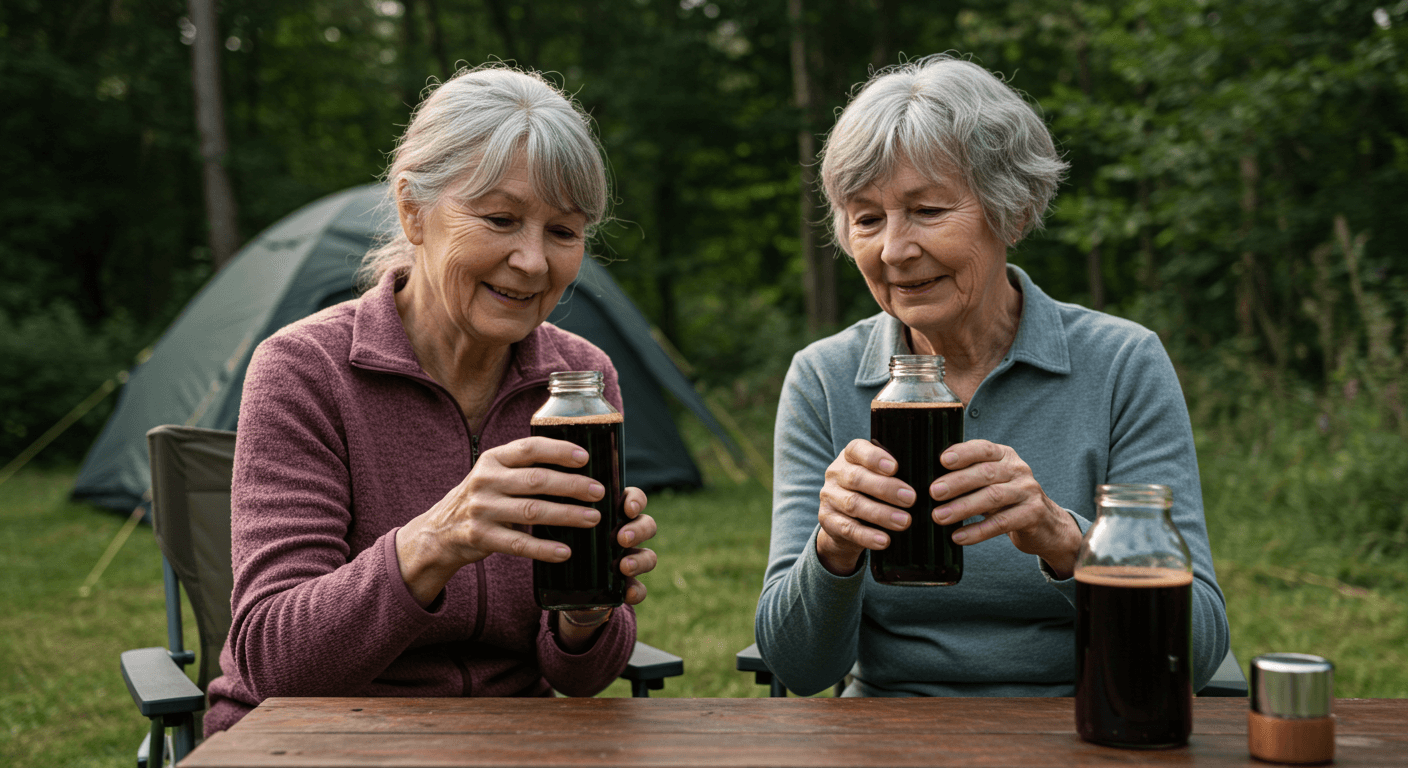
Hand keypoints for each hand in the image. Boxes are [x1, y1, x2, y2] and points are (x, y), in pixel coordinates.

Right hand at [395, 436, 610, 606]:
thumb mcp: (494, 474)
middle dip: (572, 485)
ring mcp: (482, 510)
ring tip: (593, 518)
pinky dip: (544, 549)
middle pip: (536, 480)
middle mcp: (485, 481)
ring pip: (532, 511)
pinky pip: (518, 544)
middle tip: (598, 491)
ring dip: (567, 514)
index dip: (558, 451)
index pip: (529, 449)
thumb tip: (576, 466)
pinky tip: (565, 551)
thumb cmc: (481, 498)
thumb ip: (523, 468)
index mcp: (492, 460)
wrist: (440, 531)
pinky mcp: (481, 537)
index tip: (585, 457)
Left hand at [555, 487, 654, 649]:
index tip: (627, 508)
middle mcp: (625, 534)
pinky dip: (636, 591)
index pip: (634, 499)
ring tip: (624, 566)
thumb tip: (539, 477)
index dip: (636, 501)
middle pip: (646, 525)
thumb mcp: (557, 520)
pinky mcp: (623, 586)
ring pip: (649, 556)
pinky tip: (628, 594)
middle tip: (622, 538)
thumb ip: (556, 501)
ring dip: (640, 560)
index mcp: (613, 513)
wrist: (559, 585)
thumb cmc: (560, 541)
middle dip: (639, 530)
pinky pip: (639, 589)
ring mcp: (627, 560)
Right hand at [814, 439, 917, 576]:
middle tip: (911, 498)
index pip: (857, 449)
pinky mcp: (827, 520)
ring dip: (881, 514)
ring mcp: (829, 497)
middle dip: (886, 488)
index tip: (895, 467)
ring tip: (905, 521)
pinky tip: (884, 541)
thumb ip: (896, 473)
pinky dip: (867, 536)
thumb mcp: (878, 477)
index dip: (874, 457)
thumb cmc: (871, 492)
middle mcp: (836, 473)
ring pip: (854, 504)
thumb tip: (931, 477)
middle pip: (857, 478)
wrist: (843, 523)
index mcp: (850, 456)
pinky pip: (848, 529)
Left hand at [930, 440, 1081, 577]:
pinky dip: (978, 531)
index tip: (942, 460)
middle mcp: (1018, 469)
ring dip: (963, 507)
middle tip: (934, 492)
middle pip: (986, 472)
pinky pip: (1002, 523)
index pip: (983, 448)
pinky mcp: (1033, 514)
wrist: (1046, 524)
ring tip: (939, 517)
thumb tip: (928, 482)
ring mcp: (1028, 491)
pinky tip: (958, 537)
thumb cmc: (1007, 500)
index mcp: (1004, 456)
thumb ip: (969, 475)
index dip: (963, 453)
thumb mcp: (992, 482)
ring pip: (993, 497)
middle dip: (957, 482)